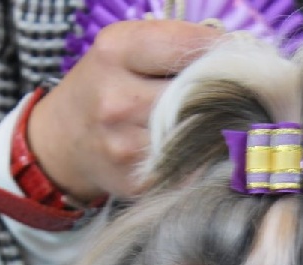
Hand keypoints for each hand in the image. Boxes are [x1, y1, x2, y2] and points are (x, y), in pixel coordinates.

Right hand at [28, 20, 220, 202]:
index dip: (221, 51)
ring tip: (218, 123)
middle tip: (238, 96)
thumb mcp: (125, 49)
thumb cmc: (105, 87)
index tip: (236, 57)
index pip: (187, 46)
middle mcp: (117, 100)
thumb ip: (174, 46)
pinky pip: (189, 167)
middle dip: (224, 94)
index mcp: (115, 53)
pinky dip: (202, 158)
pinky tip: (198, 149)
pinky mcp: (139, 181)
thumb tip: (235, 53)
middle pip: (198, 94)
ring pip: (198, 135)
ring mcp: (126, 146)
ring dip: (216, 130)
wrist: (64, 142)